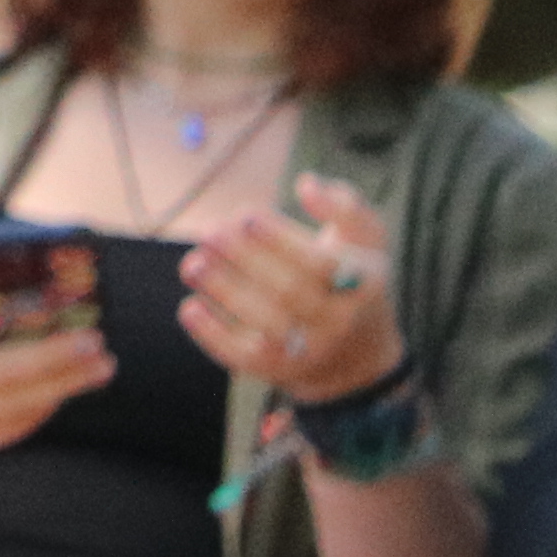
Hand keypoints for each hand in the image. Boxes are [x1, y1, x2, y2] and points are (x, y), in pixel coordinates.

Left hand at [178, 172, 403, 405]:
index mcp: (361, 283)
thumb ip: (344, 205)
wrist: (358, 356)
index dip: (280, 240)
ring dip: (224, 293)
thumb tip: (307, 184)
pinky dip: (214, 336)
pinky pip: (245, 358)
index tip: (244, 215)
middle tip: (209, 231)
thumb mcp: (366, 240)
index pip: (321, 263)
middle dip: (245, 260)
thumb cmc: (352, 278)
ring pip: (265, 325)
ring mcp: (308, 350)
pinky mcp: (279, 371)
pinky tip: (189, 307)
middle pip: (289, 292)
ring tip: (191, 264)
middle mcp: (338, 321)